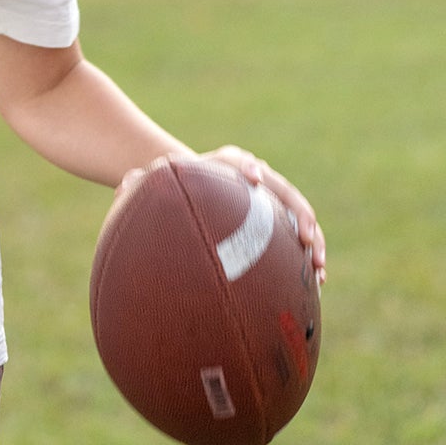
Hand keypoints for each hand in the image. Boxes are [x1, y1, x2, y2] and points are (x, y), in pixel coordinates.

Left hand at [117, 145, 325, 282]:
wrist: (187, 192)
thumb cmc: (167, 191)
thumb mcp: (154, 187)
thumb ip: (140, 186)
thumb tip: (125, 183)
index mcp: (222, 166)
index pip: (237, 160)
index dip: (247, 168)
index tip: (253, 178)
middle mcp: (253, 179)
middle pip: (281, 190)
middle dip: (297, 212)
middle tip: (306, 236)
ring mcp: (269, 200)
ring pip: (298, 216)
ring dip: (313, 239)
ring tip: (319, 268)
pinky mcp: (277, 224)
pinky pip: (298, 239)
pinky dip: (308, 258)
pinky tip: (316, 284)